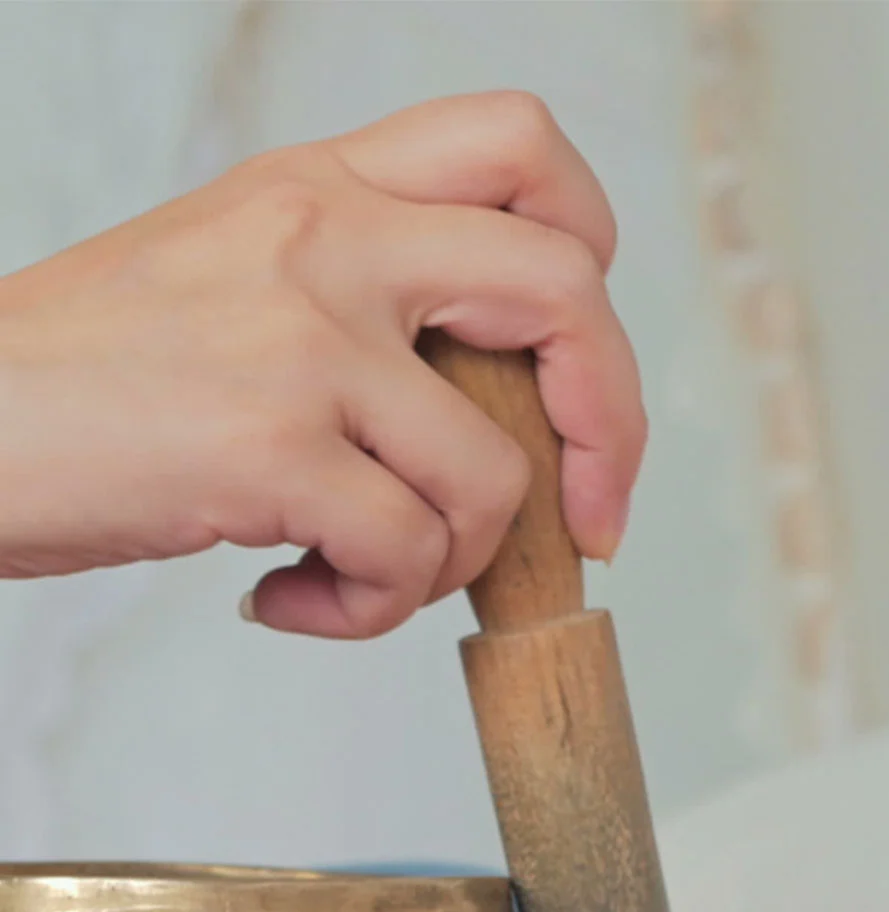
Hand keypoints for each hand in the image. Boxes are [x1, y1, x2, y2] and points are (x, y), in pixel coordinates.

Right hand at [0, 92, 644, 637]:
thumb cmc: (97, 376)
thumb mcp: (239, 274)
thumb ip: (374, 300)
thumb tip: (514, 411)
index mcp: (322, 184)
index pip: (518, 144)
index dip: (591, 247)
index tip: (576, 361)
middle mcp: (323, 237)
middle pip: (566, 290)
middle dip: (609, 429)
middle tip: (589, 521)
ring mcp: (300, 337)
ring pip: (495, 476)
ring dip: (450, 564)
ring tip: (361, 574)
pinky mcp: (267, 445)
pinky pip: (407, 556)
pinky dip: (370, 609)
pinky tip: (292, 597)